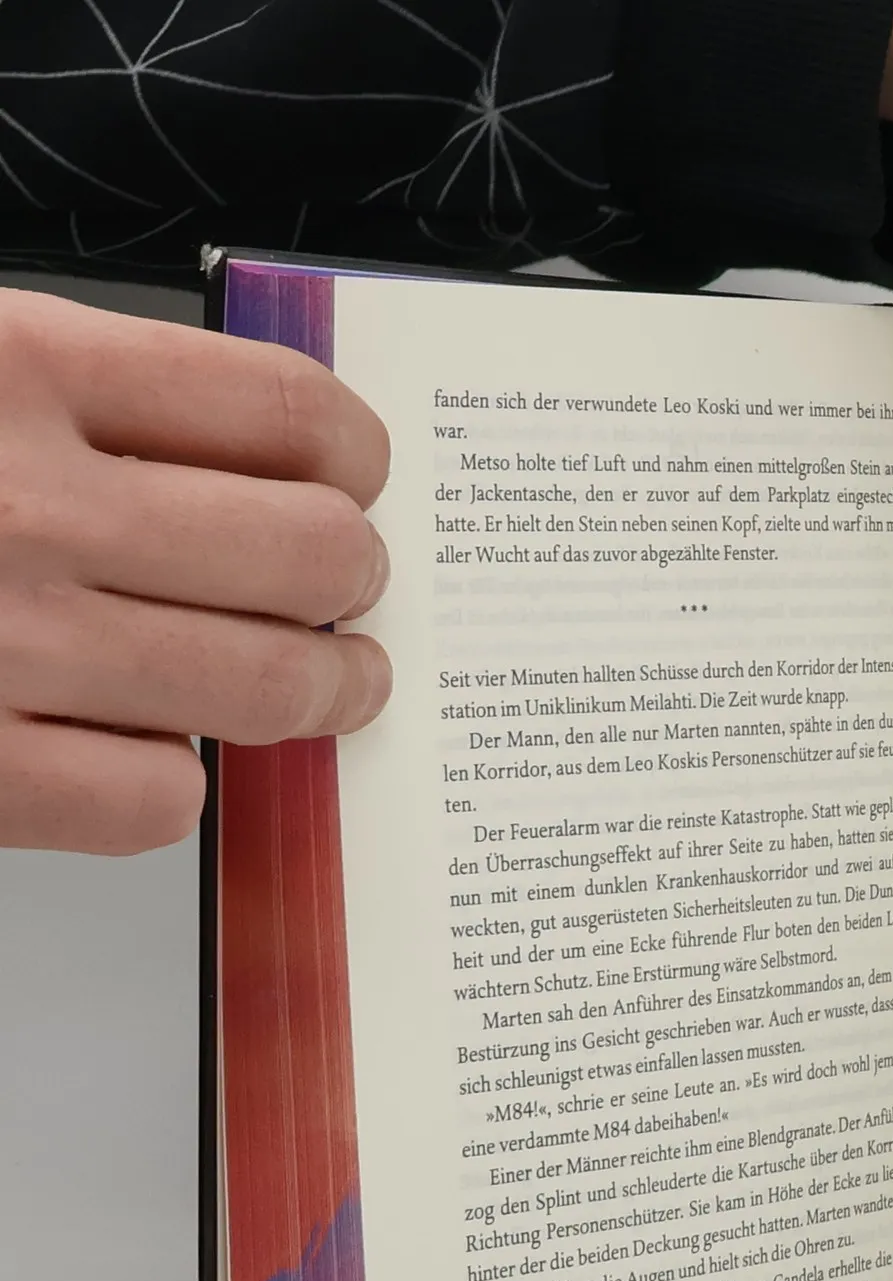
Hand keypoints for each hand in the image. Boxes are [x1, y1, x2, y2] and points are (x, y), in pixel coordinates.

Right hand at [0, 292, 391, 853]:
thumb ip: (83, 403)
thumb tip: (253, 455)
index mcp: (18, 372)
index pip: (281, 409)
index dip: (355, 454)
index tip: (360, 477)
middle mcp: (25, 508)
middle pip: (309, 552)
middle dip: (357, 577)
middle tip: (356, 590)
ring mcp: (6, 649)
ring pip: (265, 684)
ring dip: (324, 690)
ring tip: (336, 683)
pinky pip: (158, 799)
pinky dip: (175, 787)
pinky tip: (152, 751)